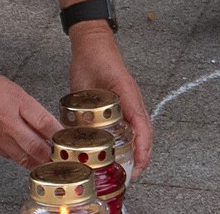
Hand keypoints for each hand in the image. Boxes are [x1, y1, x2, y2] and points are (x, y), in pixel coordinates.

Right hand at [0, 58, 60, 167]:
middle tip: (60, 157)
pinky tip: (24, 154)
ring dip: (37, 161)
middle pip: (37, 148)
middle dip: (51, 156)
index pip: (46, 124)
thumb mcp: (14, 90)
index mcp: (17, 103)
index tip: (69, 142)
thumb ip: (32, 110)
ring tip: (45, 159)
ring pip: (23, 158)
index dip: (61, 137)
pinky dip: (19, 157)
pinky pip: (8, 156)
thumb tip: (50, 128)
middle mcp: (7, 122)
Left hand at [67, 23, 154, 174]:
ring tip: (126, 171)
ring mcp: (129, 104)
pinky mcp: (122, 105)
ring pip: (139, 132)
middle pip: (145, 134)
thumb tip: (75, 135)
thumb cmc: (92, 58)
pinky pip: (130, 126)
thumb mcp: (85, 83)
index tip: (138, 167)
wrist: (93, 43)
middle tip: (131, 177)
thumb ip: (83, 107)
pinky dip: (128, 142)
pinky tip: (117, 153)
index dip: (142, 150)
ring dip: (136, 152)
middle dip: (141, 158)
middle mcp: (133, 102)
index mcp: (128, 96)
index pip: (142, 127)